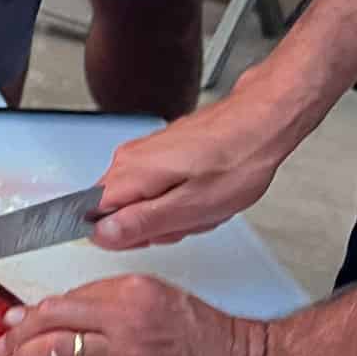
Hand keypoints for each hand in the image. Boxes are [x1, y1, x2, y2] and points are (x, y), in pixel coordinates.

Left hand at [0, 275, 267, 355]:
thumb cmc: (210, 338)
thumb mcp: (160, 299)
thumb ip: (112, 303)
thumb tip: (59, 313)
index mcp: (133, 290)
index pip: (65, 297)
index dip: (34, 311)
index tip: (19, 319)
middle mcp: (125, 320)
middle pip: (49, 320)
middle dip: (17, 334)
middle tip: (4, 344)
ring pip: (50, 355)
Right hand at [92, 75, 288, 250]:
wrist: (262, 119)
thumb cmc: (238, 159)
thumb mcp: (192, 206)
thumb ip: (141, 223)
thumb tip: (101, 235)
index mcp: (129, 174)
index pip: (93, 219)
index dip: (126, 235)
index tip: (155, 232)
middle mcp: (128, 159)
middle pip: (119, 213)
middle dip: (155, 225)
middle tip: (188, 217)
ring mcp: (143, 153)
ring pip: (140, 202)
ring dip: (171, 212)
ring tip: (202, 201)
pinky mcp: (159, 151)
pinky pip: (156, 188)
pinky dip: (180, 196)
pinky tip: (203, 190)